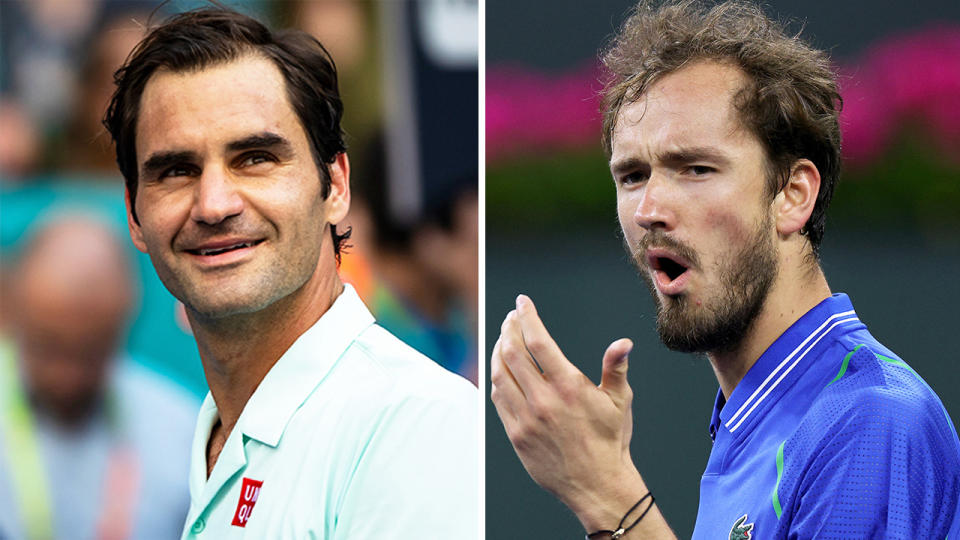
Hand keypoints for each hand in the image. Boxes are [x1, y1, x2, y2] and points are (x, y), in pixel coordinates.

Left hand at [490, 294, 646, 526]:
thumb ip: (616, 367)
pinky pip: (498, 399)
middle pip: (513, 352)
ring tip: (504, 338)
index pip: (538, 341)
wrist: (597, 484)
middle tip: (511, 317)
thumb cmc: (610, 441)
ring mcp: (527, 418)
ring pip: (500, 374)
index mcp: (569, 387)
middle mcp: (544, 400)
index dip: (527, 317)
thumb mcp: (620, 401)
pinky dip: (497, 377)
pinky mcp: (516, 435)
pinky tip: (501, 367)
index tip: (522, 303)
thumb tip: (623, 342)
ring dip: (498, 350)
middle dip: (509, 328)